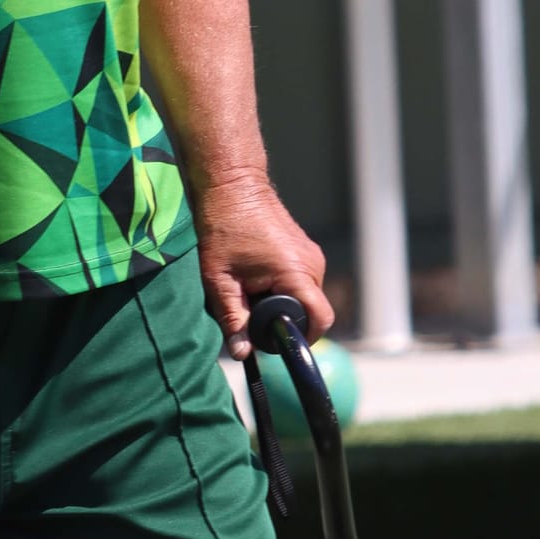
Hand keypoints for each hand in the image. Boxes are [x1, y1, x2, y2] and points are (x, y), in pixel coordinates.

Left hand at [190, 172, 332, 357]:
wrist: (232, 184)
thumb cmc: (223, 227)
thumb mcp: (220, 280)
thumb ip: (233, 319)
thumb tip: (242, 353)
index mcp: (297, 272)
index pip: (319, 320)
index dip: (299, 338)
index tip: (272, 341)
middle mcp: (313, 264)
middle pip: (309, 312)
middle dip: (281, 320)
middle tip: (248, 313)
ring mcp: (312, 256)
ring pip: (304, 297)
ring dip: (280, 302)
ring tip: (249, 288)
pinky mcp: (307, 251)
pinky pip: (301, 282)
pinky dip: (282, 287)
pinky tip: (256, 276)